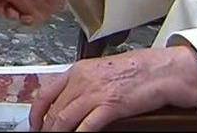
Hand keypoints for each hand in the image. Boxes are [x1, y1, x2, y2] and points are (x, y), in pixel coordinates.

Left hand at [30, 46, 196, 131]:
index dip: (36, 113)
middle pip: (53, 110)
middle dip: (46, 129)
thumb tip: (70, 101)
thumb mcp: (103, 72)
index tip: (34, 125)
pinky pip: (85, 127)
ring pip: (63, 119)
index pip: (46, 92)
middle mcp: (82, 79)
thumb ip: (85, 84)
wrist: (161, 70)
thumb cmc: (137, 70)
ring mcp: (95, 92)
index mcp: (79, 70)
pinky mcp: (109, 105)